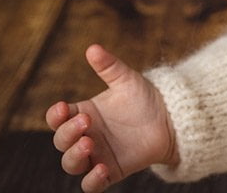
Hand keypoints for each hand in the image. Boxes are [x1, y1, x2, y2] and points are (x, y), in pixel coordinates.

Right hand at [46, 44, 178, 192]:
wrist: (171, 118)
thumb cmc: (145, 98)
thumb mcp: (127, 80)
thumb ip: (109, 66)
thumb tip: (93, 47)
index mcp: (83, 114)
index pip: (56, 119)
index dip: (55, 115)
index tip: (63, 107)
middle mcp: (85, 136)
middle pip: (61, 142)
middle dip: (67, 133)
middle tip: (86, 123)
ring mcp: (97, 155)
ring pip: (71, 164)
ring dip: (74, 156)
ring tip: (90, 144)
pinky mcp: (111, 171)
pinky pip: (91, 185)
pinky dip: (91, 181)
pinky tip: (102, 169)